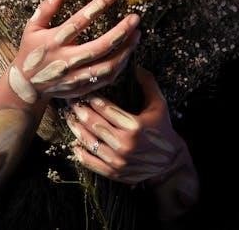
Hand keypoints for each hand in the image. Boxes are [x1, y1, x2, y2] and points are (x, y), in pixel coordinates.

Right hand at [7, 0, 140, 104]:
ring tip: (137, 35)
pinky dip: (119, 67)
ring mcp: (74, 77)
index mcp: (54, 42)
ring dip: (125, 51)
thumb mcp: (32, 28)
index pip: (79, 22)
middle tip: (135, 19)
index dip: (96, 7)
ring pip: (106, 66)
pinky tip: (128, 53)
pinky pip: (105, 79)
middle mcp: (65, 60)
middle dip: (120, 32)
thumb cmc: (30, 51)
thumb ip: (46, 9)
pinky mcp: (81, 88)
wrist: (26, 86)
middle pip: (99, 47)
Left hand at [64, 65, 198, 217]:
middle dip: (79, 110)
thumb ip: (148, 83)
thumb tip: (136, 65)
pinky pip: (92, 163)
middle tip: (69, 100)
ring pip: (89, 142)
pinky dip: (80, 153)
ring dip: (75, 128)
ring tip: (68, 117)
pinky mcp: (115, 173)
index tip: (82, 90)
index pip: (105, 108)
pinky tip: (74, 143)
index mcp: (135, 125)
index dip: (91, 98)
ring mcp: (118, 160)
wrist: (170, 162)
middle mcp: (125, 144)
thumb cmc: (163, 129)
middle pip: (94, 124)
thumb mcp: (159, 104)